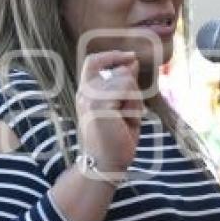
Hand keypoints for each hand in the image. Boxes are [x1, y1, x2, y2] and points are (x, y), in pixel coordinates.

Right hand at [76, 51, 143, 176]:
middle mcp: (85, 92)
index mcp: (87, 92)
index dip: (112, 55)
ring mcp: (90, 98)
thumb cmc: (117, 140)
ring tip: (125, 121)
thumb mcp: (124, 107)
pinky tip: (125, 122)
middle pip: (121, 72)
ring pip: (127, 80)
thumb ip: (126, 85)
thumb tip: (132, 61)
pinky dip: (133, 106)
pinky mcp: (99, 105)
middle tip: (126, 116)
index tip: (130, 57)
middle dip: (134, 92)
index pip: (93, 61)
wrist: (106, 165)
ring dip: (134, 101)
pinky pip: (127, 90)